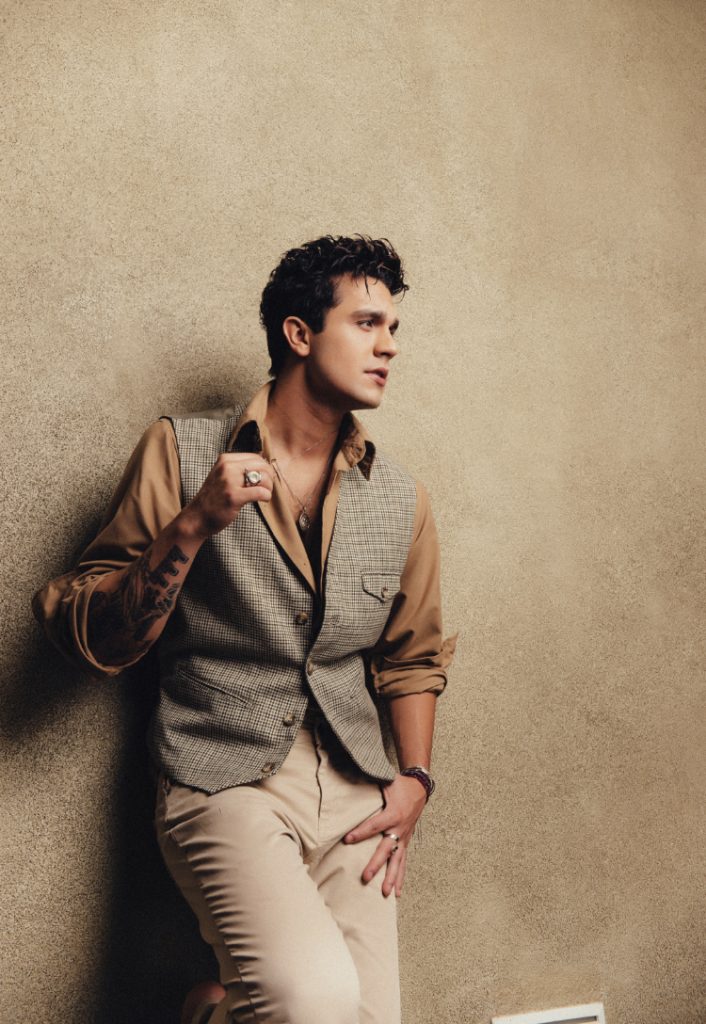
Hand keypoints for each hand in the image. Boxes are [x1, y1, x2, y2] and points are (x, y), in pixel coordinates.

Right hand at [182, 452, 273, 539]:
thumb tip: (264, 466)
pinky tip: (263, 500)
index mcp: (225, 460)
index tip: (263, 480)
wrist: (196, 517)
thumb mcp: (222, 476)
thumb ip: (238, 469)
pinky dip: (266, 497)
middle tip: (266, 489)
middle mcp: (227, 467)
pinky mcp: (233, 496)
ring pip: (264, 477)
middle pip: (262, 465)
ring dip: (269, 488)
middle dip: (269, 478)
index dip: (265, 469)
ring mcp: (229, 481)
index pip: (256, 457)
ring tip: (264, 495)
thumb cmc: (213, 499)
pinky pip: (260, 492)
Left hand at [343, 773, 426, 897]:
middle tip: (365, 877)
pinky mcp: (406, 842)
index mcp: (393, 813)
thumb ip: (371, 783)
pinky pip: (403, 862)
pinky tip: (397, 893)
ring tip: (385, 893)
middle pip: (387, 849)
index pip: (375, 825)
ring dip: (391, 878)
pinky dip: (400, 877)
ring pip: (398, 861)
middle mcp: (400, 828)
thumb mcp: (386, 782)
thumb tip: (351, 777)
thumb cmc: (400, 785)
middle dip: (376, 864)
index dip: (360, 832)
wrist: (419, 788)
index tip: (347, 840)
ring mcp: (404, 837)